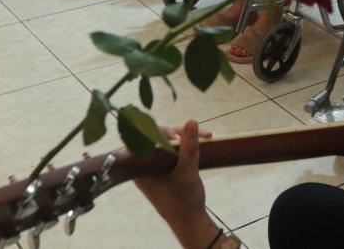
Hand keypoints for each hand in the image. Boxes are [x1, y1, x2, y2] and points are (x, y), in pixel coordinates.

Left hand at [134, 121, 220, 244]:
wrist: (191, 221)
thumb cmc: (183, 201)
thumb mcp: (187, 171)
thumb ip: (188, 146)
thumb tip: (191, 121)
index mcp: (140, 168)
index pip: (140, 139)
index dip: (154, 130)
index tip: (174, 133)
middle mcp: (145, 165)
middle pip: (155, 138)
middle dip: (175, 132)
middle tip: (190, 133)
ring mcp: (156, 166)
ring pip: (166, 143)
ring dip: (184, 137)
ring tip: (203, 136)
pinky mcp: (167, 167)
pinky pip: (173, 150)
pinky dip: (186, 145)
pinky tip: (202, 140)